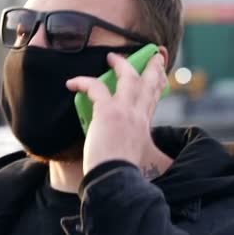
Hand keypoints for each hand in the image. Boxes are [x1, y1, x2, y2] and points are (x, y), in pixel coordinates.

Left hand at [66, 53, 167, 174]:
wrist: (116, 180)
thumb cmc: (125, 175)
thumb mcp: (146, 164)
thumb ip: (151, 158)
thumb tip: (161, 165)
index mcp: (144, 126)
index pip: (153, 97)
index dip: (158, 81)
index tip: (159, 69)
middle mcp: (139, 115)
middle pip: (149, 82)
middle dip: (152, 66)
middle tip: (153, 54)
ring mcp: (125, 111)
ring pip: (128, 77)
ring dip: (120, 63)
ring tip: (111, 57)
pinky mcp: (108, 112)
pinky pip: (95, 87)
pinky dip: (83, 82)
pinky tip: (72, 82)